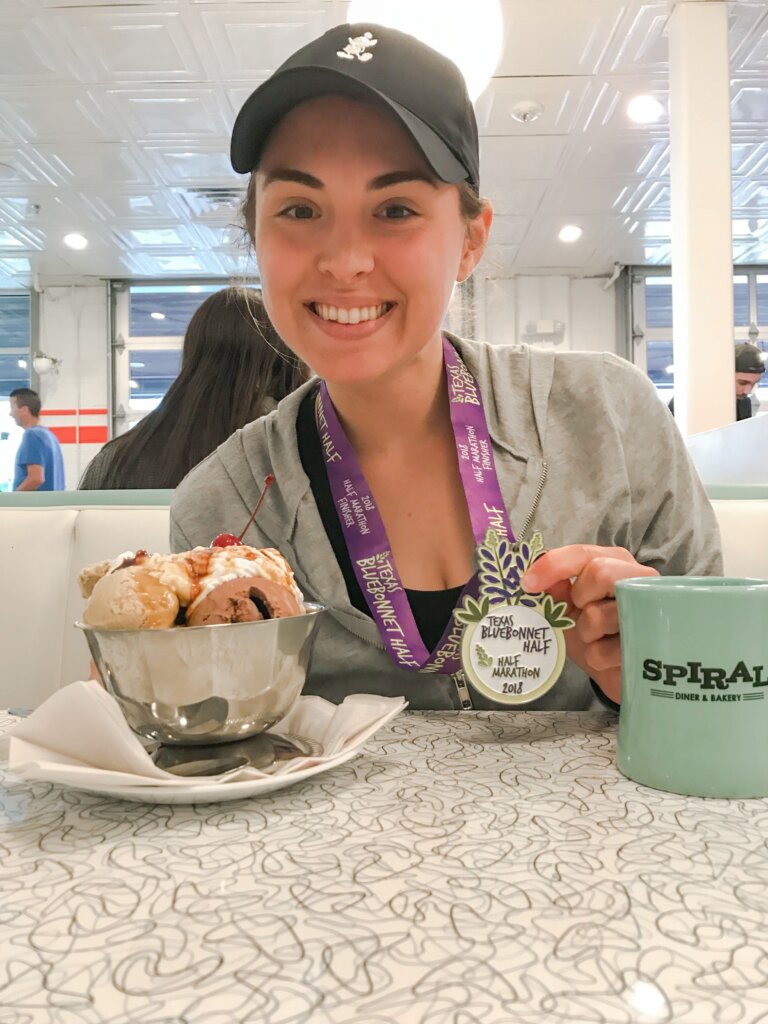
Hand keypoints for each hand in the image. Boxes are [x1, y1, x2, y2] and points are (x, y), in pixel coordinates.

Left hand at [521, 545, 658, 703]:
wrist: (618, 671)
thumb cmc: (593, 633)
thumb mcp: (568, 608)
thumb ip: (557, 591)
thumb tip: (540, 581)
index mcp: (616, 562)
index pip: (583, 554)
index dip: (553, 565)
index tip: (528, 584)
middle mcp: (638, 579)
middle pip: (600, 573)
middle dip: (579, 598)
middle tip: (580, 612)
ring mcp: (650, 610)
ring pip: (598, 615)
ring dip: (585, 634)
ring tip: (599, 638)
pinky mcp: (650, 644)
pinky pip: (603, 650)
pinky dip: (596, 657)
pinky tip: (610, 657)